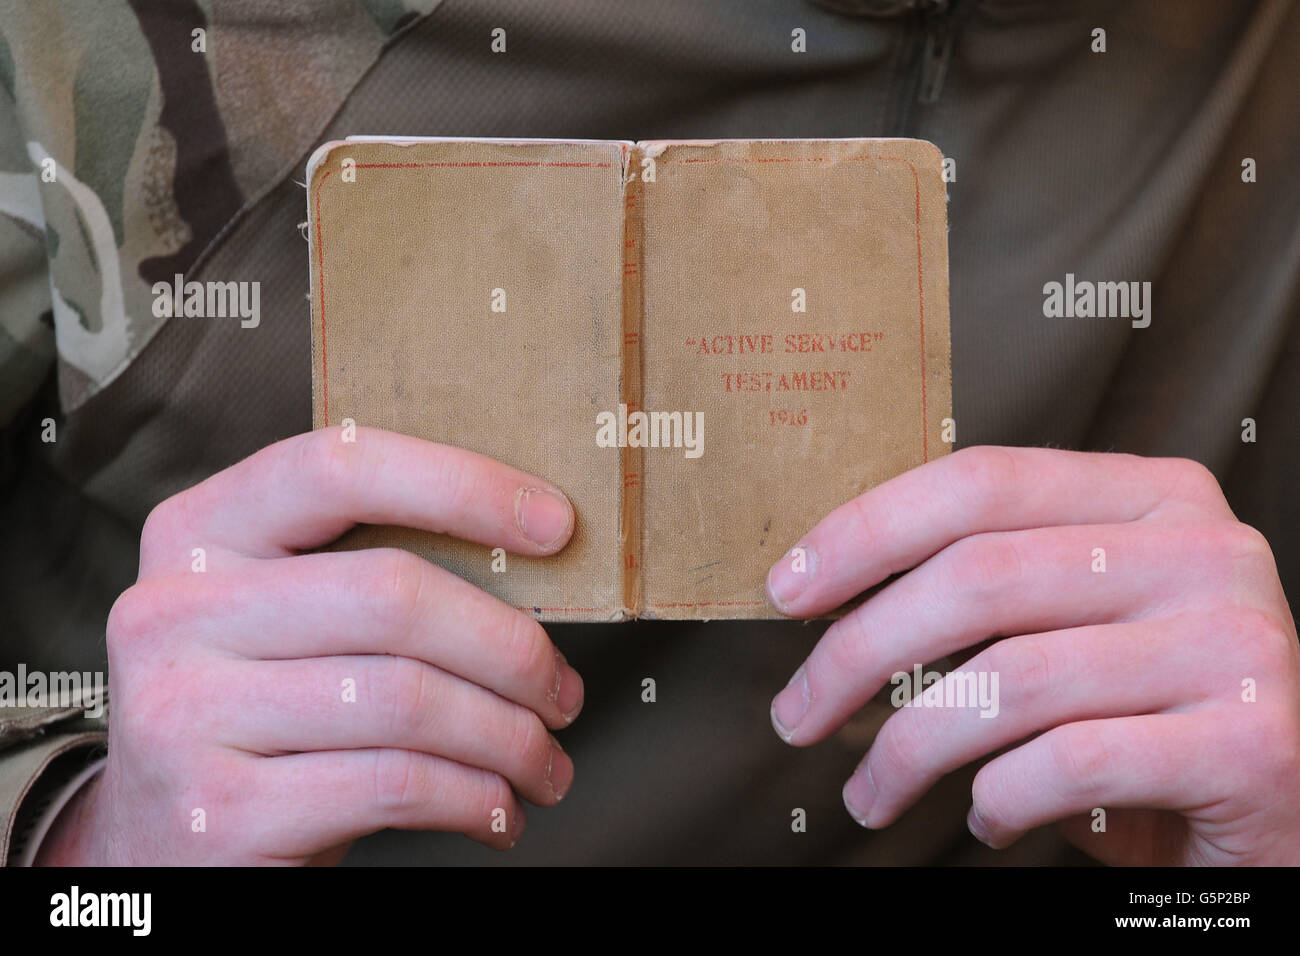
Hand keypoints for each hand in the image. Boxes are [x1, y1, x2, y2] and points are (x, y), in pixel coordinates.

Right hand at [37, 427, 583, 864]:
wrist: (162, 847)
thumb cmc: (259, 713)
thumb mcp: (281, 620)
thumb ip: (365, 570)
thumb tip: (532, 552)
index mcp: (199, 533)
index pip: (339, 468)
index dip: (462, 485)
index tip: (556, 524)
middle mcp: (173, 612)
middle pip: (393, 594)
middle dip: (511, 648)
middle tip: (562, 691)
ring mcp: (184, 714)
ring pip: (407, 698)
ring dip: (509, 737)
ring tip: (543, 760)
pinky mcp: (220, 812)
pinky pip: (395, 784)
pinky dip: (474, 798)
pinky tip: (497, 810)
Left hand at [766, 446, 1299, 864]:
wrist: (1290, 803)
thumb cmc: (1153, 710)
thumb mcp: (1078, 622)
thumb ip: (992, 587)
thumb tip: (833, 596)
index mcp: (1152, 497)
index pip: (979, 482)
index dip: (865, 531)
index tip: (788, 590)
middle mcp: (1202, 552)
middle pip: (978, 577)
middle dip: (858, 651)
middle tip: (800, 712)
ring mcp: (1235, 643)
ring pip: (1010, 680)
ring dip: (907, 747)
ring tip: (869, 793)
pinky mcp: (1251, 744)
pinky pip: (1068, 763)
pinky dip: (998, 799)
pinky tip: (986, 818)